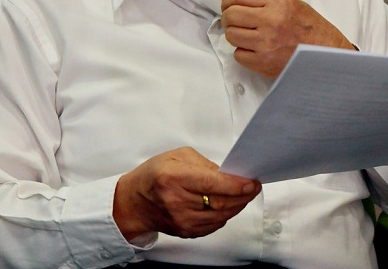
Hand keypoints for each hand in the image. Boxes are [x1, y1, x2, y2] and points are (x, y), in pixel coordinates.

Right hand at [113, 147, 260, 240]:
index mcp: (174, 178)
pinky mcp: (186, 232)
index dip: (237, 185)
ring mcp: (182, 220)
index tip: (252, 182)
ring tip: (243, 194)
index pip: (213, 185)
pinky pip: (215, 225)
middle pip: (221, 203)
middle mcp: (178, 202)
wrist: (134, 202)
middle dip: (242, 196)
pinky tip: (228, 204)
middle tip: (253, 187)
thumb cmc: (154, 174)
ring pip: (221, 216)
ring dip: (237, 205)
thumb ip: (205, 164)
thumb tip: (227, 174)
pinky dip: (225, 214)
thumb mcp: (177, 157)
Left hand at [221, 0, 356, 77]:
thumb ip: (266, 0)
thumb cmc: (311, 28)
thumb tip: (238, 1)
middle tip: (236, 21)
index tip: (228, 5)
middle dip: (229, 18)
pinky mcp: (263, 62)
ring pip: (231, 36)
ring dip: (236, 35)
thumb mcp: (293, 3)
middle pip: (231, 15)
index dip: (228, 0)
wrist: (328, 54)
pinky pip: (238, 55)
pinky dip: (244, 53)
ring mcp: (265, 43)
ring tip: (248, 36)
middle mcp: (270, 21)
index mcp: (278, 2)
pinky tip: (256, 50)